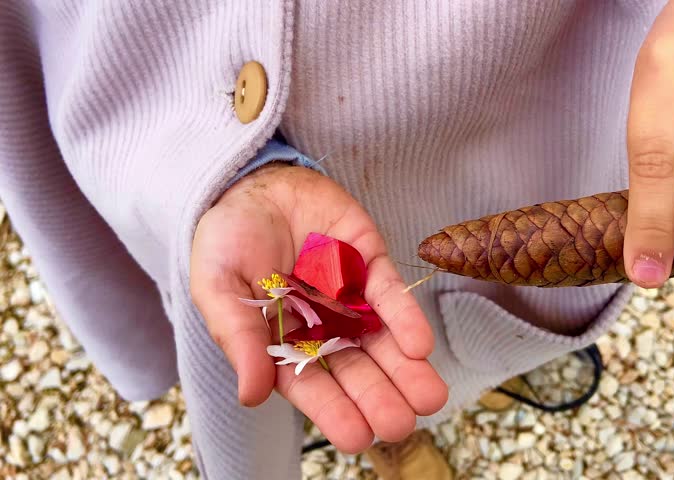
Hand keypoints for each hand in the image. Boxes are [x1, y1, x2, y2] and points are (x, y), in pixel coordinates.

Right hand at [190, 164, 447, 452]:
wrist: (250, 182)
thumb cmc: (227, 240)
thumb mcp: (218, 286)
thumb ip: (237, 337)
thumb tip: (251, 395)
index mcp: (282, 343)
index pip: (311, 385)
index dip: (335, 412)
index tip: (358, 437)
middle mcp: (322, 327)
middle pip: (355, 369)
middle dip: (379, 397)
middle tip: (402, 424)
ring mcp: (349, 296)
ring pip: (381, 340)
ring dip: (406, 368)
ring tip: (429, 396)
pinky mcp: (370, 263)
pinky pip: (390, 293)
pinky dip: (406, 318)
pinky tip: (420, 345)